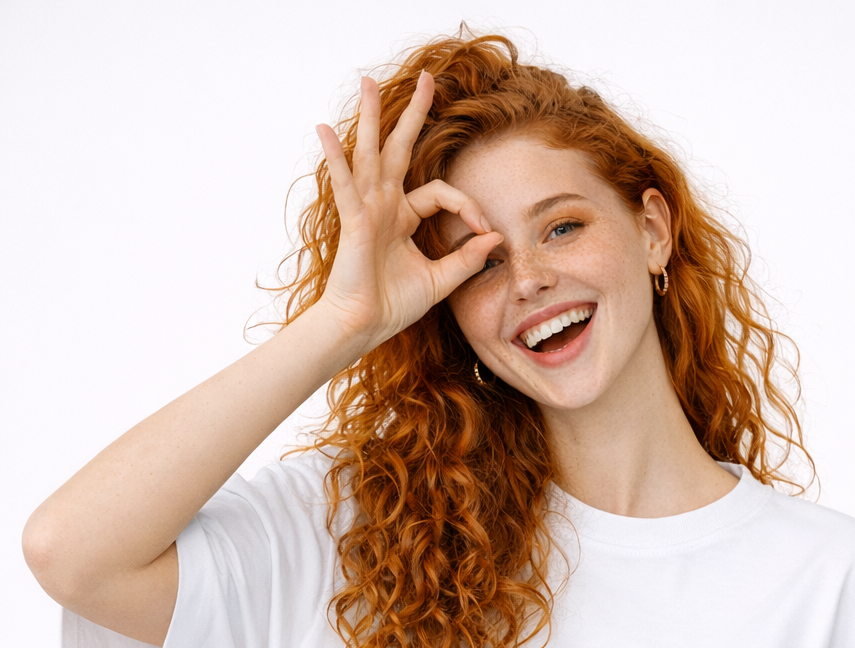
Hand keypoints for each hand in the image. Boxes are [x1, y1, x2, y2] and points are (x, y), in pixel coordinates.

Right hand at [313, 72, 500, 351]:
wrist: (363, 327)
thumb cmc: (393, 306)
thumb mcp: (440, 281)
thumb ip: (466, 260)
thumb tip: (495, 239)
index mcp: (404, 218)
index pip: (441, 193)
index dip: (468, 206)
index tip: (485, 231)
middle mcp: (384, 206)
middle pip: (401, 150)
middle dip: (414, 114)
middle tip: (427, 79)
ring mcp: (367, 209)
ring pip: (371, 154)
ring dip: (371, 117)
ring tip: (367, 82)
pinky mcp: (353, 220)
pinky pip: (344, 183)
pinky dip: (336, 157)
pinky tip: (325, 131)